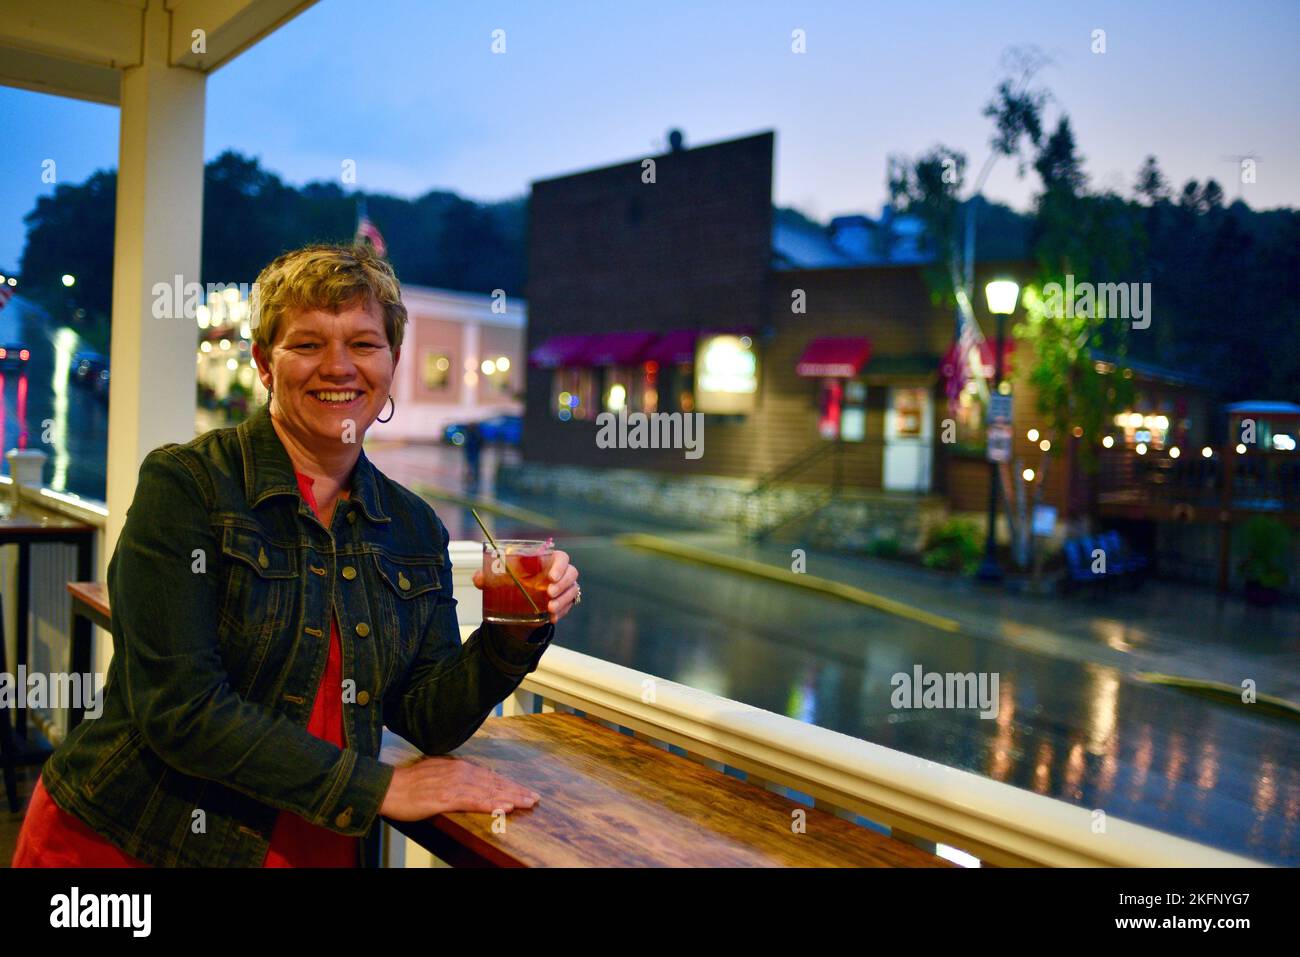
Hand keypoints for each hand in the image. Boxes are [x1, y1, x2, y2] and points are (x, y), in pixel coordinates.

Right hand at [379, 756, 538, 820]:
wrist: (387, 787)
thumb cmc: (410, 784)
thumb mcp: (437, 773)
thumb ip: (455, 776)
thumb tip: (472, 781)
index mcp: (458, 767)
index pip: (490, 776)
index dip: (509, 784)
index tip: (525, 791)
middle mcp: (459, 772)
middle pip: (494, 782)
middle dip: (516, 790)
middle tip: (535, 798)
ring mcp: (453, 785)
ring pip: (488, 791)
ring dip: (509, 797)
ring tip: (527, 802)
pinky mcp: (445, 798)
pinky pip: (473, 801)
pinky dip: (491, 803)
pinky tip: (504, 806)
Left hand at [472, 548, 579, 624]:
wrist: (518, 604)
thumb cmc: (513, 584)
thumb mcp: (498, 580)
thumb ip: (487, 577)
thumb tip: (478, 579)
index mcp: (546, 561)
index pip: (561, 557)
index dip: (560, 565)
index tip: (551, 576)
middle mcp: (559, 573)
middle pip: (571, 573)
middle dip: (563, 584)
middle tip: (549, 593)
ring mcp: (564, 588)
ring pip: (572, 590)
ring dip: (563, 600)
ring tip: (549, 608)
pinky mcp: (564, 602)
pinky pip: (568, 606)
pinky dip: (561, 612)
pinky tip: (552, 618)